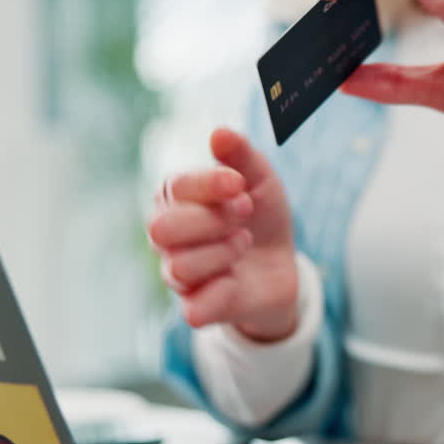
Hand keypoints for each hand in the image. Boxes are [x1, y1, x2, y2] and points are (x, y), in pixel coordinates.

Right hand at [147, 128, 299, 341]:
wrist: (281, 265)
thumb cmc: (261, 217)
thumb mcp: (261, 181)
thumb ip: (241, 156)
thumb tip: (219, 134)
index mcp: (175, 199)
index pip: (173, 188)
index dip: (208, 185)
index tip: (240, 185)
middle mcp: (166, 237)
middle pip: (162, 229)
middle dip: (211, 220)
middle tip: (245, 213)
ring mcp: (177, 274)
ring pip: (180, 267)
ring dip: (222, 252)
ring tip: (245, 242)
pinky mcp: (196, 308)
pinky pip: (193, 309)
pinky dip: (222, 292)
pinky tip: (236, 279)